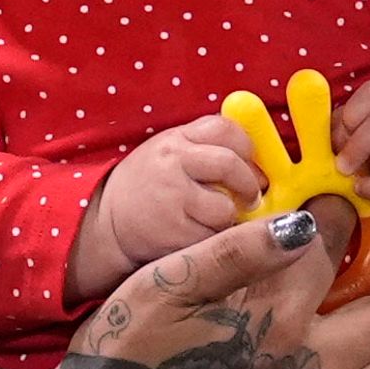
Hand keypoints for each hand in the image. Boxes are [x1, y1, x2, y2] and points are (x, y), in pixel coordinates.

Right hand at [86, 115, 266, 279]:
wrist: (107, 225)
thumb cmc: (150, 187)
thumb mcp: (172, 154)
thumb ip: (209, 149)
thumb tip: (262, 163)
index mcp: (176, 139)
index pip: (225, 129)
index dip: (248, 147)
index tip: (254, 164)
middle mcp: (172, 163)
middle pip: (230, 164)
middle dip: (250, 183)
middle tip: (252, 197)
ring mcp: (172, 199)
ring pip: (226, 208)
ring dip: (230, 217)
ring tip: (216, 220)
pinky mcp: (175, 234)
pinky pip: (214, 238)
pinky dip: (215, 240)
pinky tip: (201, 236)